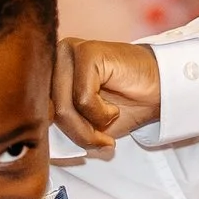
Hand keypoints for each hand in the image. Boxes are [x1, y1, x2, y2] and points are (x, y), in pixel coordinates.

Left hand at [51, 39, 161, 153]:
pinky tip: (114, 108)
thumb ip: (61, 127)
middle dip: (76, 134)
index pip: (37, 112)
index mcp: (49, 73)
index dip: (60, 136)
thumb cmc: (124, 105)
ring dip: (89, 128)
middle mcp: (54, 59)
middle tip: (101, 142)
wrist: (161, 90)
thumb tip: (41, 142)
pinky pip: (83, 99)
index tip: (83, 146)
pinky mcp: (88, 52)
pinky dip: (101, 114)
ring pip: (63, 107)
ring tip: (110, 124)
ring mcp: (70, 52)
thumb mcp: (86, 123)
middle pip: (49, 111)